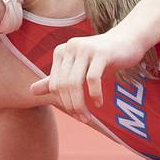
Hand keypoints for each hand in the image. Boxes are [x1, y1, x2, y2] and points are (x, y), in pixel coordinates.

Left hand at [30, 29, 145, 121]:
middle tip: (82, 118)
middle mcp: (70, 47)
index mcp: (61, 51)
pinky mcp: (101, 53)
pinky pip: (92, 79)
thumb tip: (30, 91)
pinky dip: (94, 95)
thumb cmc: (102, 57)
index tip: (75, 114)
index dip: (63, 102)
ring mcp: (85, 49)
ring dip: (80, 104)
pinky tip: (99, 103)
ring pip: (75, 83)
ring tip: (88, 116)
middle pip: (64, 85)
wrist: (128, 40)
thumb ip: (55, 80)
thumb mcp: (78, 69)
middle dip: (72, 105)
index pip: (55, 84)